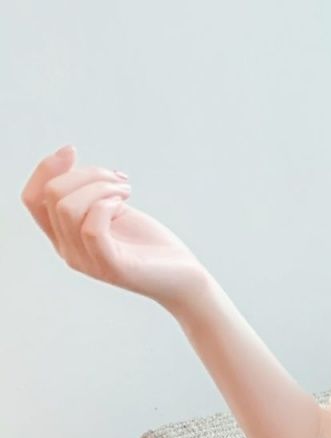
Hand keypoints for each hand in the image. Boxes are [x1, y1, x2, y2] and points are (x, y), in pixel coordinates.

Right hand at [20, 144, 211, 314]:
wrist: (183, 277)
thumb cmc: (150, 244)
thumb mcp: (112, 209)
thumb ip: (87, 192)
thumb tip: (68, 159)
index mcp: (64, 237)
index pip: (32, 199)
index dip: (46, 169)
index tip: (73, 151)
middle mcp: (69, 252)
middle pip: (52, 195)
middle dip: (86, 174)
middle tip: (118, 179)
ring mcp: (88, 262)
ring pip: (68, 207)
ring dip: (100, 186)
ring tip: (125, 190)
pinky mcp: (112, 268)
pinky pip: (91, 228)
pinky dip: (106, 205)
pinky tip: (124, 203)